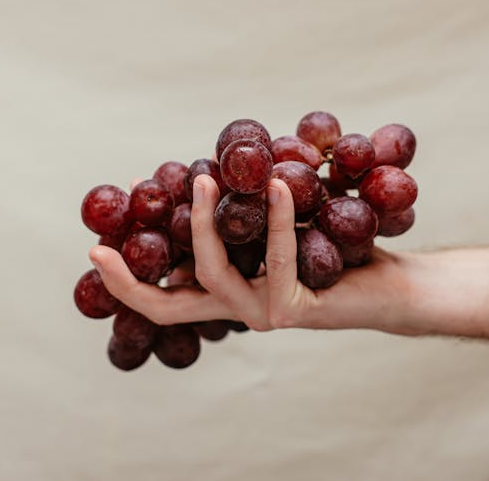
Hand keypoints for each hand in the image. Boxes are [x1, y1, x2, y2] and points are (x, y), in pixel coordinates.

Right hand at [88, 175, 419, 333]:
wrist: (391, 284)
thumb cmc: (334, 252)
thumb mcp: (273, 228)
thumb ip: (239, 216)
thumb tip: (202, 173)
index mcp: (228, 296)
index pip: (165, 300)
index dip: (126, 282)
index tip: (97, 248)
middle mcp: (240, 312)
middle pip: (171, 304)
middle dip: (133, 274)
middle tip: (105, 239)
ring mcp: (265, 315)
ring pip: (214, 274)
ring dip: (202, 222)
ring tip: (202, 176)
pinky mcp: (296, 309)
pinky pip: (276, 256)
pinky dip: (275, 216)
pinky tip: (275, 183)